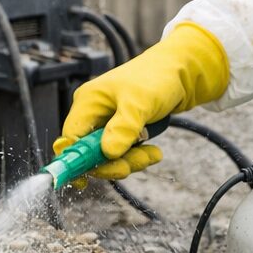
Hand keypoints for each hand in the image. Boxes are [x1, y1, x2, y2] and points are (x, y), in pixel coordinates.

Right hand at [55, 23, 228, 180]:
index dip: (75, 160)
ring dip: (130, 161)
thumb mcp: (140, 103)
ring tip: (152, 155)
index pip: (70, 138)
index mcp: (88, 102)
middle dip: (112, 163)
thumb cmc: (157, 77)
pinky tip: (153, 152)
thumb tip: (107, 153)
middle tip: (132, 165)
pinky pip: (123, 152)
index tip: (84, 181)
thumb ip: (123, 128)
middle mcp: (94, 113)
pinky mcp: (122, 129)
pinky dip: (138, 156)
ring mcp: (108, 122)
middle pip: (90, 152)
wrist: (182, 71)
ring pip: (108, 156)